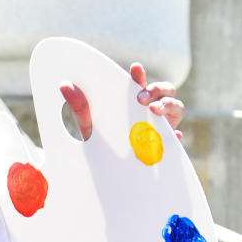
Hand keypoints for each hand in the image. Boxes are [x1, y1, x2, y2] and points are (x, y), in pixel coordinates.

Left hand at [59, 62, 184, 141]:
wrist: (106, 172)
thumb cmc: (102, 143)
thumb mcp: (89, 126)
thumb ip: (80, 107)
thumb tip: (64, 86)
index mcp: (135, 103)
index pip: (141, 84)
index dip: (140, 76)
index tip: (134, 69)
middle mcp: (152, 112)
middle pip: (167, 90)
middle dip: (158, 89)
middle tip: (141, 98)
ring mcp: (162, 127)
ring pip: (177, 109)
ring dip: (169, 106)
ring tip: (154, 112)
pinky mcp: (167, 147)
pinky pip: (176, 140)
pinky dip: (175, 137)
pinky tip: (172, 137)